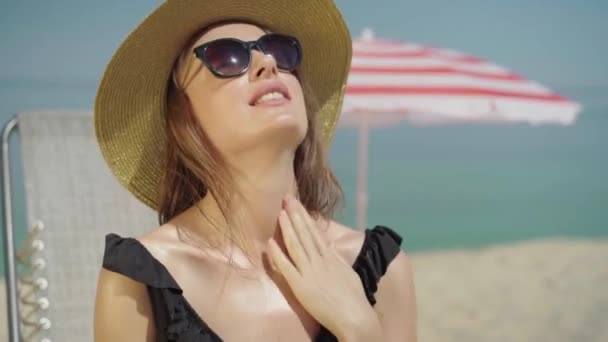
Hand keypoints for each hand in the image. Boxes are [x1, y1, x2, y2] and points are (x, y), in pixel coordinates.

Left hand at [268, 196, 382, 339]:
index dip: (305, 217)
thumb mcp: (347, 272)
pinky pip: (286, 266)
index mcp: (331, 257)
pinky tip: (270, 242)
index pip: (315, 232)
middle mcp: (320, 260)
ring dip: (288, 227)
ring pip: (296, 244)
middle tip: (287, 198)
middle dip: (296, 214)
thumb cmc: (354, 298)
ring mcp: (310, 272)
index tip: (298, 204)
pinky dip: (278, 254)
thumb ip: (336, 259)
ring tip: (281, 212)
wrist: (354, 317)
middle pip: (305, 233)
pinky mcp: (301, 285)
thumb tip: (328, 246)